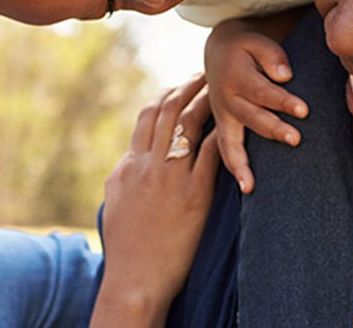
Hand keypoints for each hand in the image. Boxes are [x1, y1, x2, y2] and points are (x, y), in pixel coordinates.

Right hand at [95, 74, 222, 326]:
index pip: (146, 116)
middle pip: (168, 110)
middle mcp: (147, 165)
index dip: (166, 94)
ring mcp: (170, 178)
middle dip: (188, 87)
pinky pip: (211, 154)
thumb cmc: (126, 247)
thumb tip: (129, 159)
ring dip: (206, 100)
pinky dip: (223, 133)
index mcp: (129, 165)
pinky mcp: (193, 196)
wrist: (135, 278)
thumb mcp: (115, 202)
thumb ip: (124, 175)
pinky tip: (236, 121)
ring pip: (188, 124)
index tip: (180, 84)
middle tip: (206, 74)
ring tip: (223, 87)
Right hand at [204, 19, 302, 192]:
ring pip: (231, 140)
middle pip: (250, 117)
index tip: (304, 111)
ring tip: (251, 184)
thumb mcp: (257, 42)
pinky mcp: (223, 127)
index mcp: (236, 76)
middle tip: (295, 139)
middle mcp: (226, 98)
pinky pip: (225, 150)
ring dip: (243, 162)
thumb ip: (272, 56)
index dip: (282, 101)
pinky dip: (234, 168)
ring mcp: (222, 115)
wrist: (219, 52)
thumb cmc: (247, 48)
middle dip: (273, 129)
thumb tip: (285, 75)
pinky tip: (247, 188)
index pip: (262, 91)